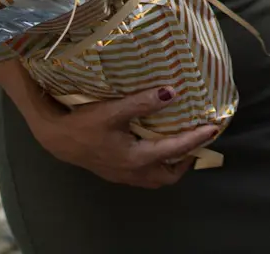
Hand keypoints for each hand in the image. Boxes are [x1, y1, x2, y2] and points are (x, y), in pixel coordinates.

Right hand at [23, 86, 221, 188]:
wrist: (55, 138)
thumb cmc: (83, 124)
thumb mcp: (112, 111)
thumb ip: (142, 102)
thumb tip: (173, 92)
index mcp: (136, 158)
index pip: (175, 151)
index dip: (196, 139)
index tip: (214, 127)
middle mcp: (132, 172)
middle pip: (168, 176)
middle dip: (186, 161)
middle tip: (196, 139)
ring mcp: (123, 175)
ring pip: (156, 178)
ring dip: (171, 164)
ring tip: (180, 143)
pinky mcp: (115, 171)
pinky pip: (144, 174)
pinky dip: (157, 163)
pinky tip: (155, 145)